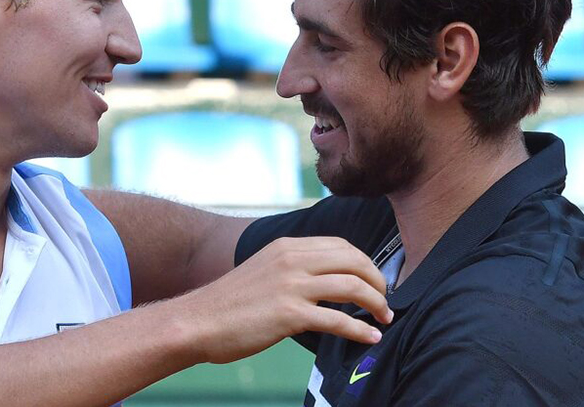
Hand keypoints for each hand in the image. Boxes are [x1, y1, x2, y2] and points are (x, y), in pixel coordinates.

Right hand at [175, 236, 392, 364]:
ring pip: (352, 286)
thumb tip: (323, 283)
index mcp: (286, 247)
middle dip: (378, 280)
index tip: (374, 281)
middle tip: (386, 299)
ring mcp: (291, 286)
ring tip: (384, 318)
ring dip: (376, 304)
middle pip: (353, 260)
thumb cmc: (228, 304)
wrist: (197, 322)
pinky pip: (338, 320)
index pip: (340, 245)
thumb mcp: (262, 270)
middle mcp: (291, 260)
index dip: (365, 263)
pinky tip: (370, 337)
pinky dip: (360, 330)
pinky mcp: (289, 314)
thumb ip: (291, 269)